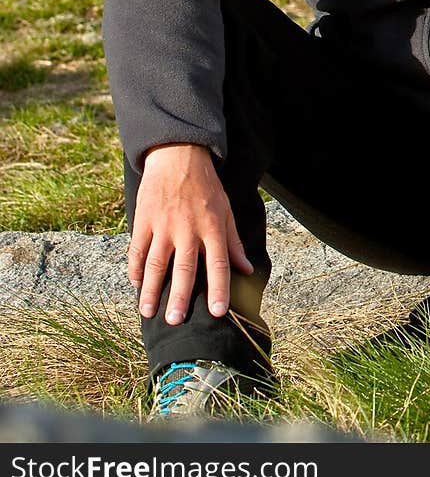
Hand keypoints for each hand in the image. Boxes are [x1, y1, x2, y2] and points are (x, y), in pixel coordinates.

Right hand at [128, 143, 252, 324]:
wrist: (178, 156)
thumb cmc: (206, 187)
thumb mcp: (226, 210)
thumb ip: (234, 242)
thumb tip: (246, 269)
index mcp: (212, 226)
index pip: (218, 262)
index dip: (218, 288)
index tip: (217, 312)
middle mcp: (188, 228)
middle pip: (184, 267)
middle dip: (179, 296)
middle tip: (174, 321)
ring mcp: (163, 224)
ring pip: (156, 262)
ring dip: (151, 289)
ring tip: (148, 312)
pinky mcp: (144, 219)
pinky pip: (137, 249)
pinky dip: (135, 268)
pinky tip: (136, 285)